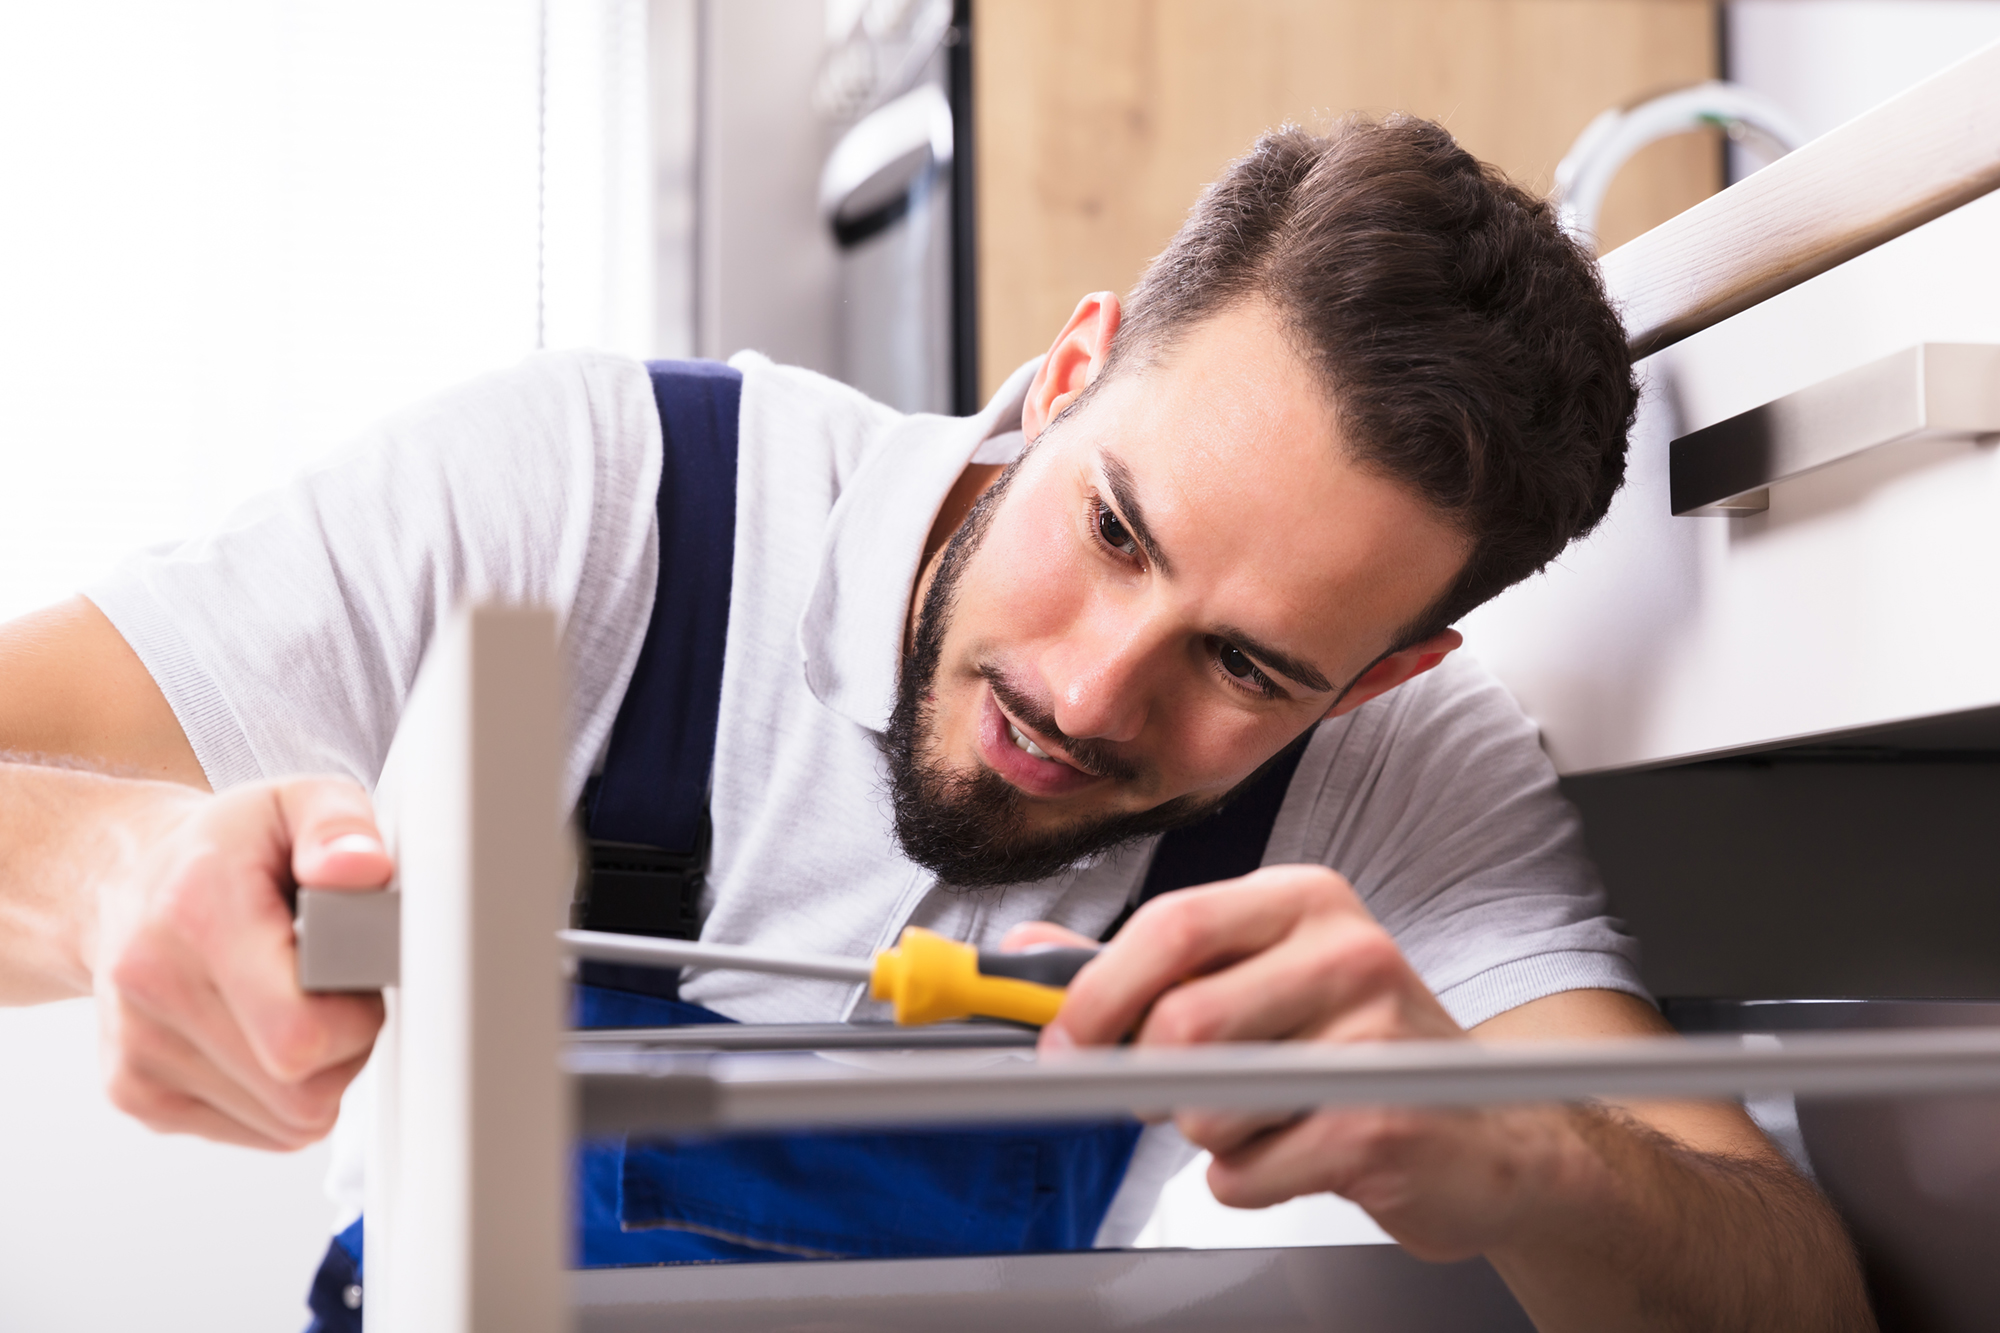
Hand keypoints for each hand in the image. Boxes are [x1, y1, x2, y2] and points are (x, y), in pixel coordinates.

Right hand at [87, 778, 390, 1149]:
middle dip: (349, 1047)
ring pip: (290, 1120)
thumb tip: (363, 870)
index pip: (300, 1032)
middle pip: (303, 1089)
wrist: (122, 885)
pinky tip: (269, 1034)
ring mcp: (137, 1053)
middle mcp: (153, 989)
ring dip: (321, 1074)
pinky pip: (261, 1131)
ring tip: (305, 1004)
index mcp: (197, 913)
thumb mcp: (295, 801)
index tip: (358, 970)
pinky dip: (285, 1095)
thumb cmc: (224, 848)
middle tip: (341, 988)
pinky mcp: (136, 1094)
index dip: (356, 1014)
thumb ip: (339, 825)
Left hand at [1010, 864, 1557, 1260]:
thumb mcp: (1257, 983)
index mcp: (1303, 900)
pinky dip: (1247, 1180)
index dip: (1097, 992)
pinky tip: (1298, 1154)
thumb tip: (1028, 954)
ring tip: (1266, 1116)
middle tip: (1160, 1094)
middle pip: (1181, 1021)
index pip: (1171, 925)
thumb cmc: (1355, 1052)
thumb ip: (1143, 968)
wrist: (1488, 1134)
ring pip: (1207, 1104)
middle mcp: (1348, 950)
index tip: (1062, 1041)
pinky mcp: (1387, 1124)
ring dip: (1207, 1134)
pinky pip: (1249, 1171)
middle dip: (1144, 1077)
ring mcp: (1376, 1037)